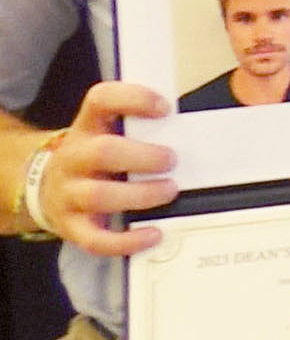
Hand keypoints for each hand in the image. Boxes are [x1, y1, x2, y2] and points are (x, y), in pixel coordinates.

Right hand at [29, 81, 181, 257]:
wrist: (45, 189)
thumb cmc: (93, 160)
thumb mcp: (107, 133)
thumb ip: (141, 129)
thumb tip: (193, 133)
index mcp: (87, 128)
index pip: (101, 100)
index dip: (133, 99)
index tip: (164, 108)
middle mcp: (74, 158)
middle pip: (101, 152)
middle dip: (143, 156)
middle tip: (171, 160)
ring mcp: (69, 193)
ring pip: (98, 196)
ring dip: (140, 195)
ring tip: (169, 191)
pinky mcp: (73, 226)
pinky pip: (96, 239)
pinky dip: (127, 240)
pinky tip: (153, 234)